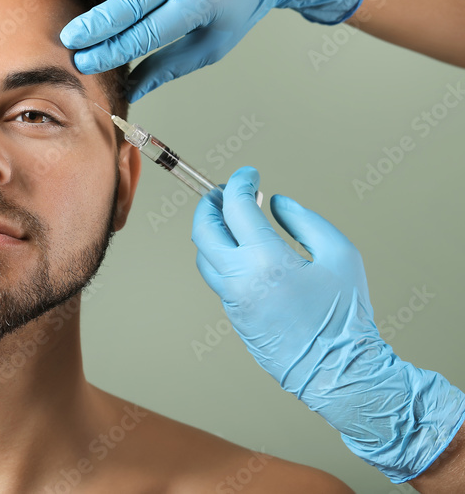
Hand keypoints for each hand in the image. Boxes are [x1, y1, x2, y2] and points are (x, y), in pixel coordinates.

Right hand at [60, 0, 371, 102]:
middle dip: (92, 25)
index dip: (110, 52)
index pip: (144, 33)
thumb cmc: (237, 5)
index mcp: (199, 1)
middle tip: (67, 41)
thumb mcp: (211, 45)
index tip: (84, 63)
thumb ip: (168, 68)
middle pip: (123, 1)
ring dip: (105, 1)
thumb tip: (131, 91)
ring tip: (107, 18)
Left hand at [191, 166, 464, 483]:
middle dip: (208, 203)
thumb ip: (305, 221)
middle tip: (223, 191)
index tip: (249, 174)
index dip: (239, 183)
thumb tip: (276, 203)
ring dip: (213, 231)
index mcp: (265, 261)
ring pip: (204, 255)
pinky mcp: (233, 316)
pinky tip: (245, 250)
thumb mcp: (341, 255)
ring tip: (234, 218)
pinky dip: (222, 255)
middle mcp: (239, 279)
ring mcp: (231, 300)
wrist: (337, 373)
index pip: (235, 207)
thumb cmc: (345, 318)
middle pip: (203, 229)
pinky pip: (216, 277)